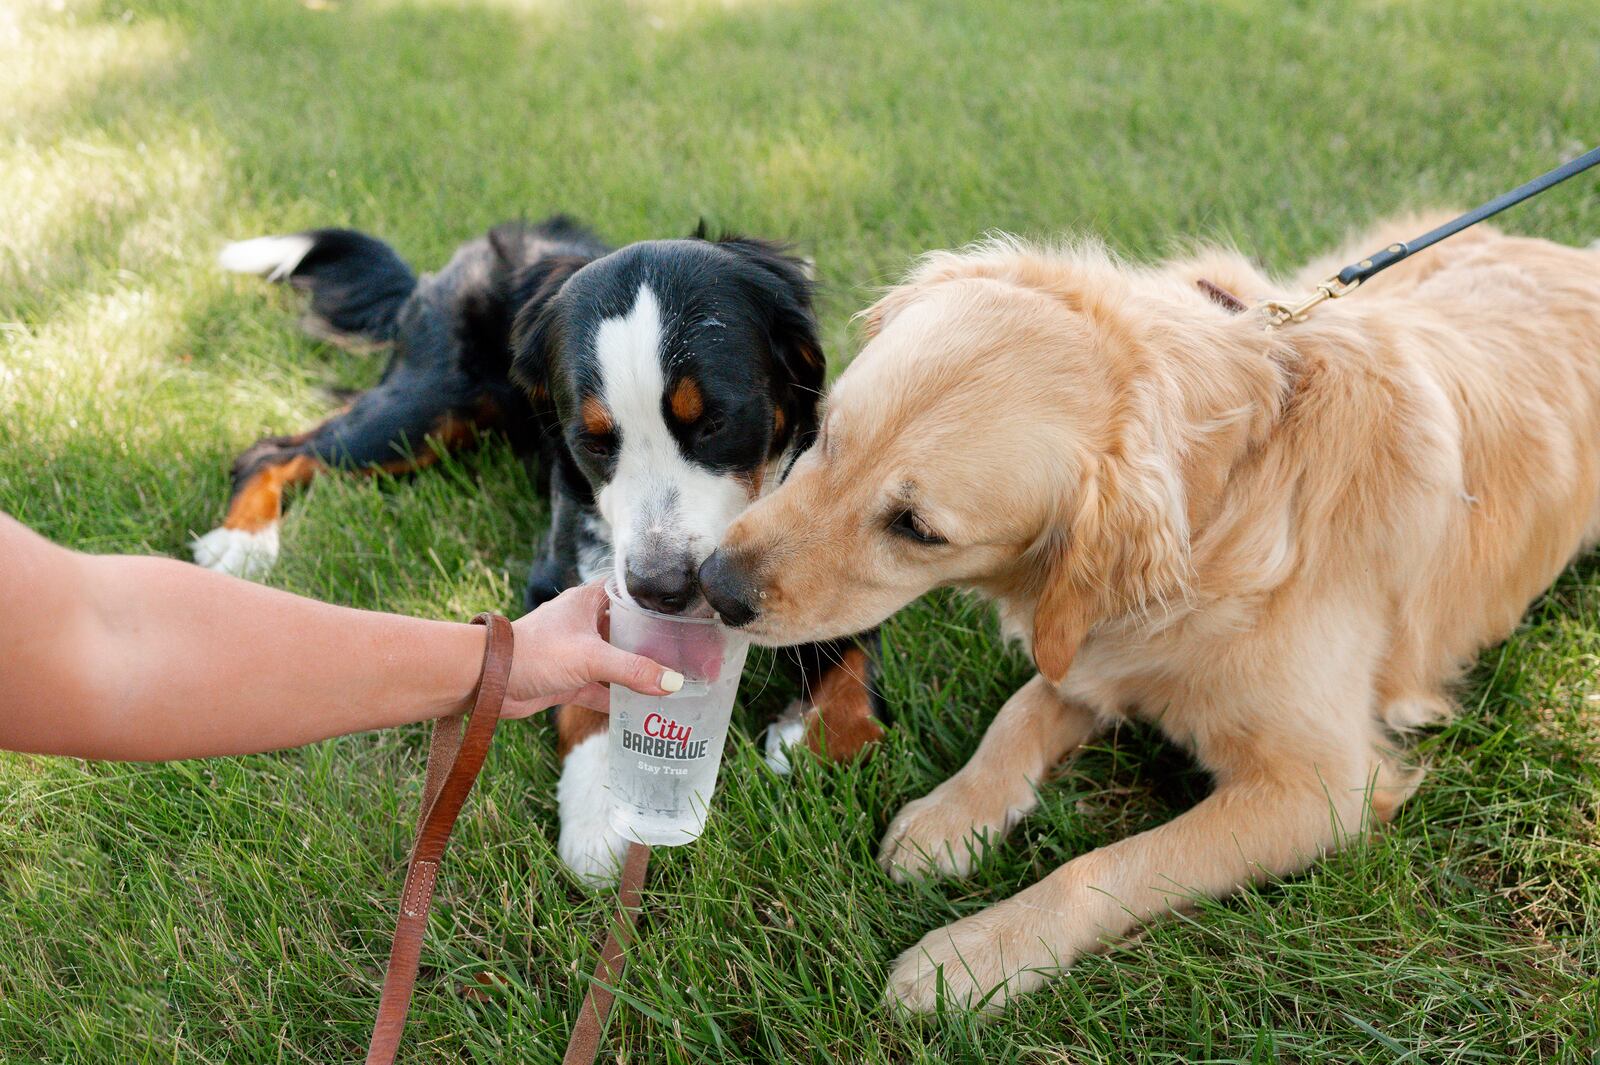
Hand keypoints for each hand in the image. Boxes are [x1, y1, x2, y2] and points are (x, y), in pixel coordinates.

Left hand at [501, 582, 680, 717]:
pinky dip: (618, 697)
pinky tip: (641, 708)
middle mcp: (583, 623)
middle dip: (651, 640)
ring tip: (670, 680)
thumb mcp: (590, 657)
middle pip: (625, 628)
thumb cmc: (534, 653)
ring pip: (615, 659)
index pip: (627, 591)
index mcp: (587, 602)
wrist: (489, 681)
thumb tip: (672, 682)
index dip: (652, 598)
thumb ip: (632, 669)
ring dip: (636, 671)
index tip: (680, 609)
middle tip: (684, 650)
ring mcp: (576, 652)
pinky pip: (601, 687)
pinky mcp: (568, 679)